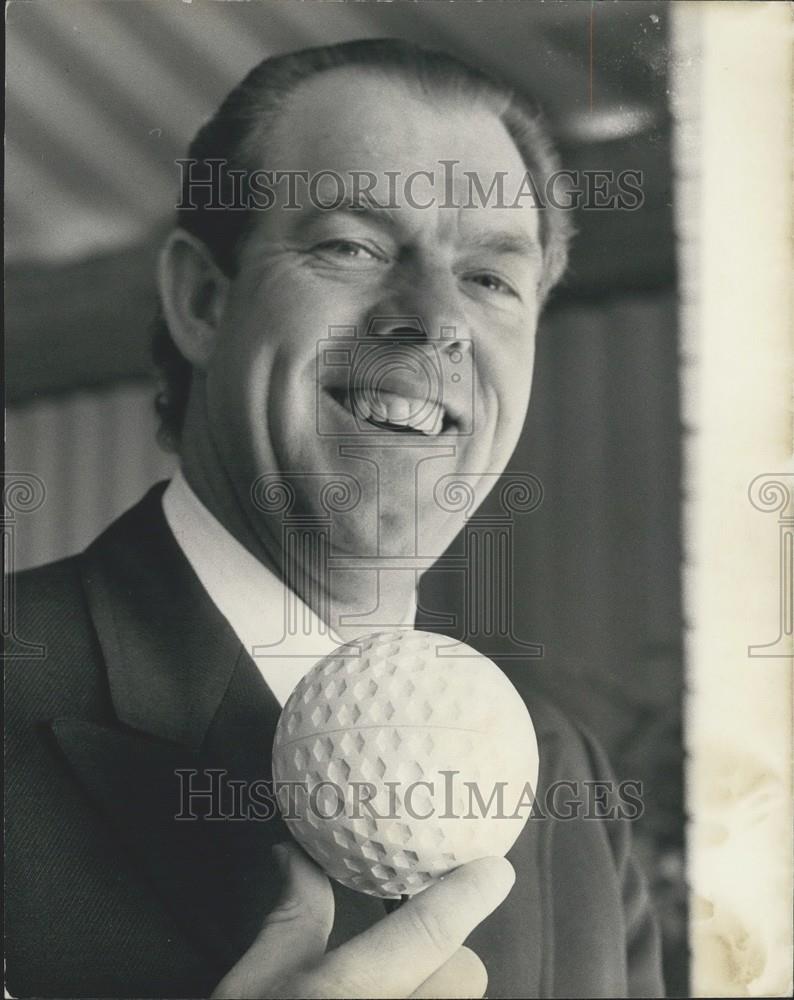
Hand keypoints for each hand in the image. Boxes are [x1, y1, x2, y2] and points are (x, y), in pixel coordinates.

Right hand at [212, 842, 514, 998]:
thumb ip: (293, 916)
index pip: (427, 932)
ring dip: (437, 994)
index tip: (493, 869)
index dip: (467, 894)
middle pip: (462, 975)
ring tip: (396, 996)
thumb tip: (296, 853)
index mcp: (347, 992)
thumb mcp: (253, 984)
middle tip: (404, 963)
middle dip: (443, 959)